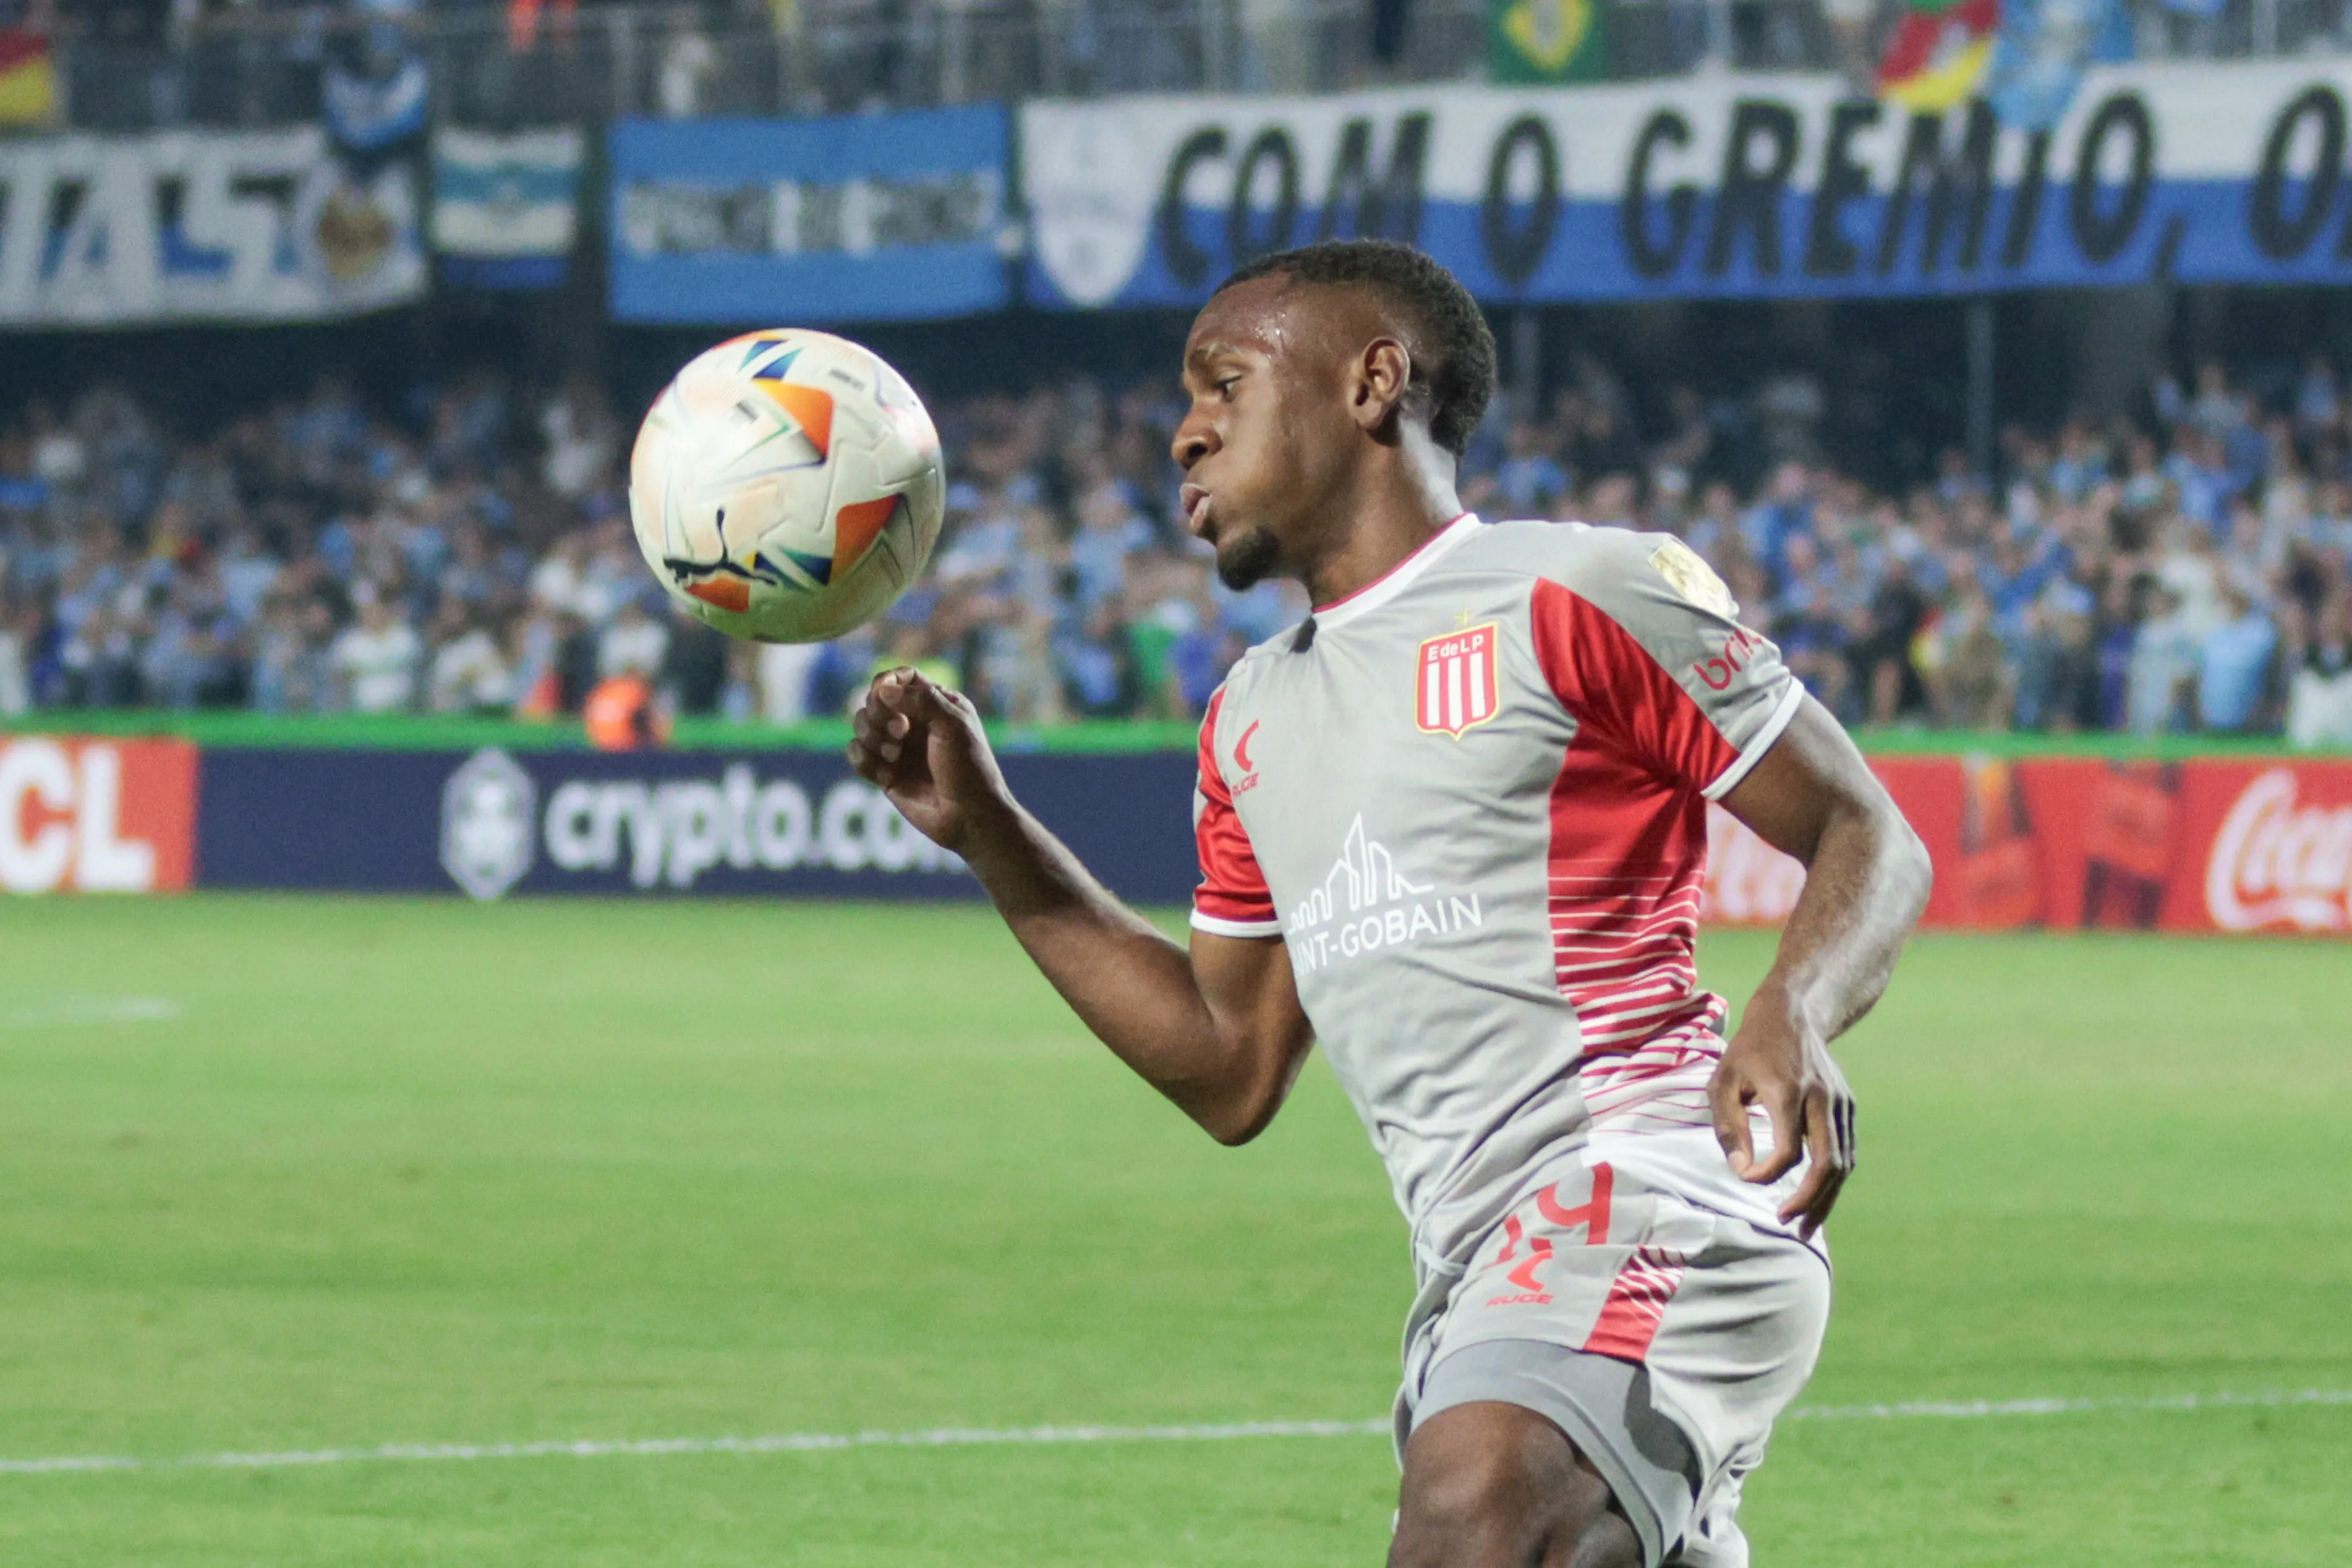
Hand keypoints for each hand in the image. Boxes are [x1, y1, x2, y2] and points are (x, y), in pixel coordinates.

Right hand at [846, 667, 1007, 852]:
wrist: (968, 818)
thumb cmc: (969, 769)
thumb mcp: (953, 726)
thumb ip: (921, 701)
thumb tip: (883, 688)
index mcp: (937, 704)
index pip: (902, 678)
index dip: (887, 682)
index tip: (884, 693)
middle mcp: (915, 722)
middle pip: (874, 699)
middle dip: (879, 714)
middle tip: (901, 733)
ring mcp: (898, 747)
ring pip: (861, 725)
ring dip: (871, 738)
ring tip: (894, 757)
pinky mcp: (884, 772)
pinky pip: (856, 754)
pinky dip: (865, 762)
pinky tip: (888, 777)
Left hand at [1706, 988, 1855, 1240]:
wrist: (1793, 1014)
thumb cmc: (1749, 1050)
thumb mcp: (1724, 1080)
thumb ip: (1728, 1126)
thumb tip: (1741, 1169)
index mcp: (1788, 1091)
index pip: (1788, 1150)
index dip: (1767, 1173)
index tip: (1746, 1177)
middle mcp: (1821, 1099)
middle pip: (1827, 1164)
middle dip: (1809, 1201)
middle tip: (1787, 1224)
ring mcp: (1840, 1103)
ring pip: (1843, 1163)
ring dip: (1826, 1199)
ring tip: (1805, 1226)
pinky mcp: (1848, 1107)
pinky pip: (1845, 1151)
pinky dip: (1833, 1179)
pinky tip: (1816, 1197)